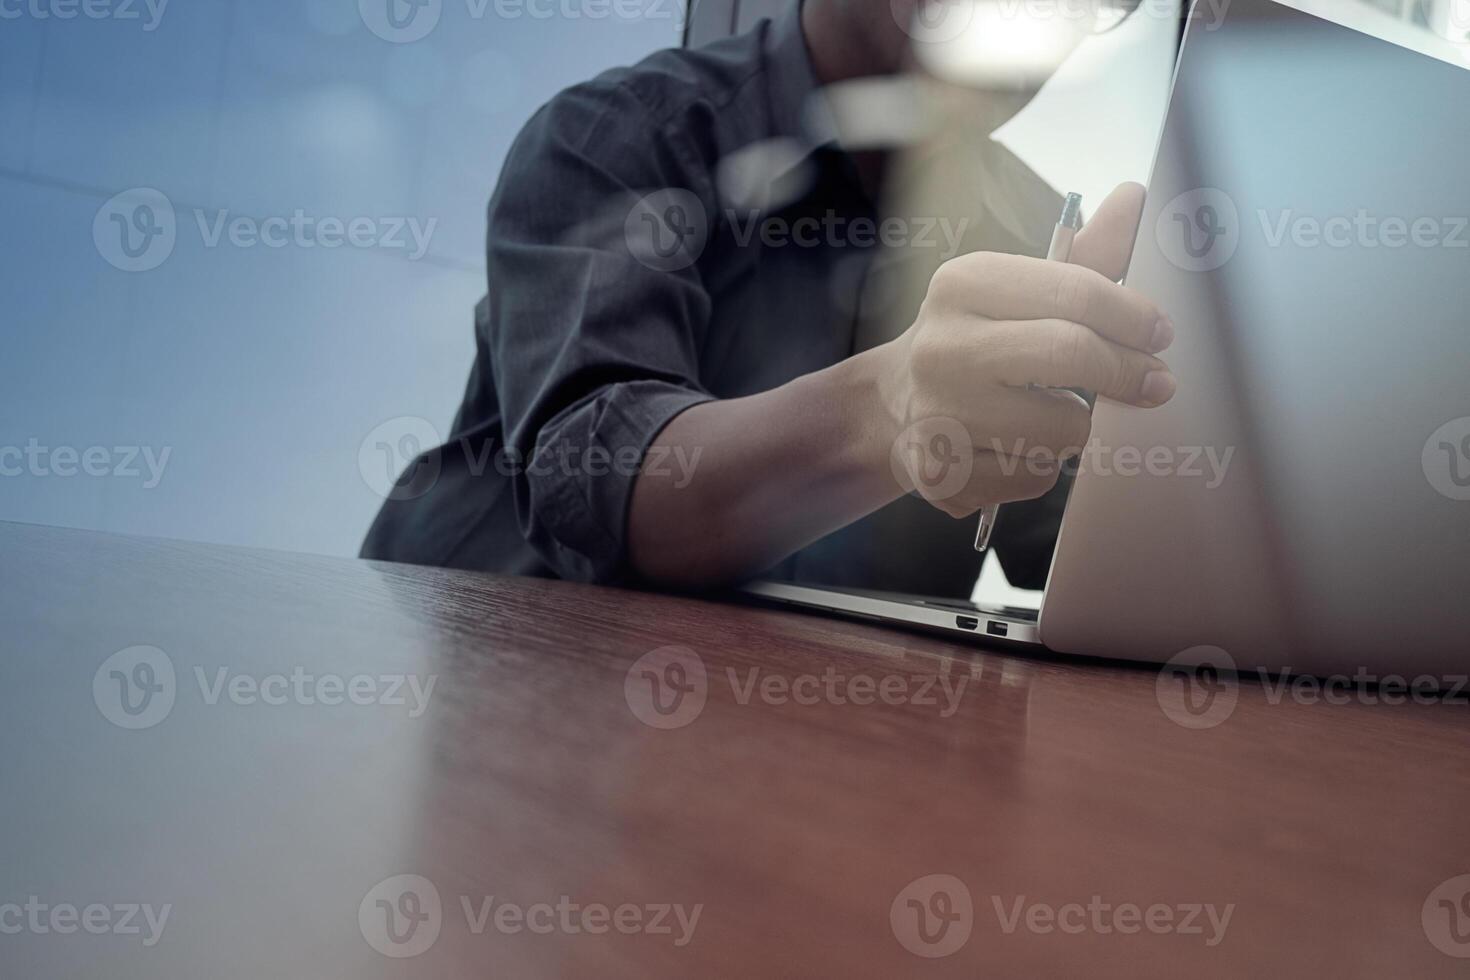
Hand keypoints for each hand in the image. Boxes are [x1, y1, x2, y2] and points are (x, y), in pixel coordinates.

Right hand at [878, 182, 1175, 517]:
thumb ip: (1082, 255)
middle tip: (1153, 383)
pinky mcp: (941, 474)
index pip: (1074, 290)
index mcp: (962, 284)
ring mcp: (937, 413)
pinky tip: (1014, 447)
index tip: (1160, 334)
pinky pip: (1034, 476)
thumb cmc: (974, 342)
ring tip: (1049, 414)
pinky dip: (1041, 466)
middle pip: (1070, 354)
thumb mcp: (1016, 290)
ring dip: (1076, 426)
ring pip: (1061, 428)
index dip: (1133, 316)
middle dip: (1126, 372)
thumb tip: (1135, 195)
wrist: (891, 408)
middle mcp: (942, 345)